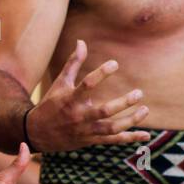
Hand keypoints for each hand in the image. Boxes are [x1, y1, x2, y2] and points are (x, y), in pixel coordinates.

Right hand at [26, 39, 149, 151]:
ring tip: (145, 109)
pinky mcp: (91, 140)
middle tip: (139, 93)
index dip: (101, 74)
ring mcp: (85, 130)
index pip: (87, 85)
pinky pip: (112, 140)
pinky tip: (146, 134)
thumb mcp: (60, 83)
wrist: (37, 133)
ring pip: (111, 128)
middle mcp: (78, 116)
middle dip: (123, 103)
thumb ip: (73, 63)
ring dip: (130, 121)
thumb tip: (82, 42)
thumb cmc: (50, 104)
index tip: (115, 64)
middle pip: (104, 111)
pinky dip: (130, 138)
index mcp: (70, 99)